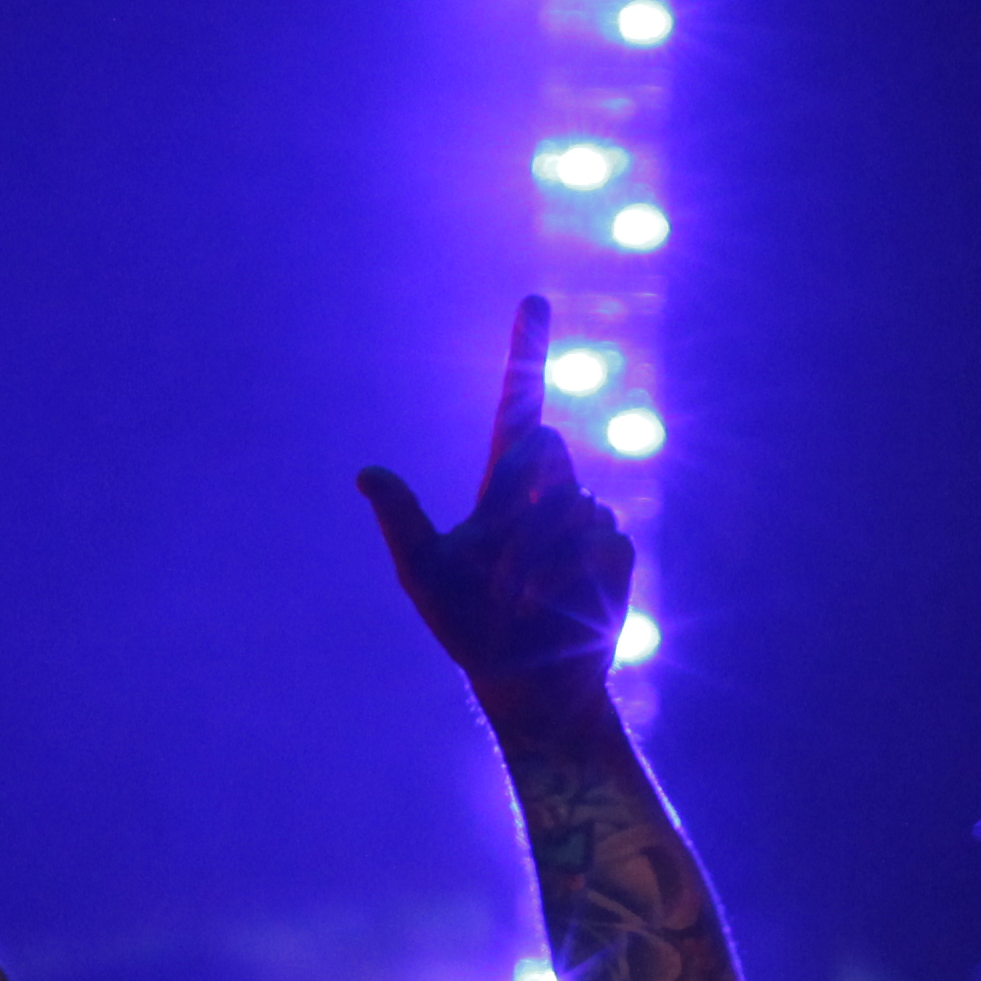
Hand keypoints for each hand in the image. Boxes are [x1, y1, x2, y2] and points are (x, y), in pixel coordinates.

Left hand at [355, 296, 632, 702]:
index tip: (534, 298)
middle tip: (509, 554)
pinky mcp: (615, 550)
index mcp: (502, 486)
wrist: (529, 681)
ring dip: (547, 549)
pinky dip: (580, 573)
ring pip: (574, 503)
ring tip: (530, 592)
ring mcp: (586, 519)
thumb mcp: (425, 575)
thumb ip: (402, 520)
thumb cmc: (468, 627)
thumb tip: (365, 471)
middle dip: (528, 491)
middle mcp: (548, 493)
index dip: (526, 351)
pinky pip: (603, 541)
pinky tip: (567, 601)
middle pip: (547, 450)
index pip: (517, 406)